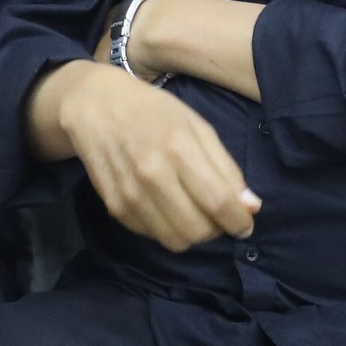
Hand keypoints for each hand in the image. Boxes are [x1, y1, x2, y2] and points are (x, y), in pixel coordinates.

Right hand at [44, 63, 258, 249]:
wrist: (94, 104)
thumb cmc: (154, 110)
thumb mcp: (197, 126)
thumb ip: (226, 168)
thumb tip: (251, 207)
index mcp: (179, 148)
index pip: (219, 203)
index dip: (240, 222)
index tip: (244, 223)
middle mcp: (152, 175)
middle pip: (198, 231)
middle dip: (216, 229)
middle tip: (215, 214)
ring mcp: (129, 194)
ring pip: (175, 241)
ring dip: (191, 233)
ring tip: (191, 211)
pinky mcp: (113, 206)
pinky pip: (152, 235)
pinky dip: (165, 228)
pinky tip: (164, 205)